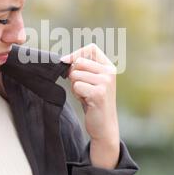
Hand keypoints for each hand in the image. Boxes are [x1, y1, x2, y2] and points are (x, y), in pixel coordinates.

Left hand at [61, 43, 119, 168]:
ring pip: (76, 75)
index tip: (66, 61)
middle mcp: (109, 72)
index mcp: (109, 66)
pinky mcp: (99, 93)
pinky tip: (86, 100)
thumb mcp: (91, 80)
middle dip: (74, 74)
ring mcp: (105, 82)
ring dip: (75, 86)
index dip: (76, 53)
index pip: (91, 48)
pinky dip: (77, 94)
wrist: (104, 125)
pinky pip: (77, 86)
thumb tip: (64, 59)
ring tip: (85, 94)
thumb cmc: (94, 101)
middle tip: (81, 86)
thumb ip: (83, 68)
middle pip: (79, 62)